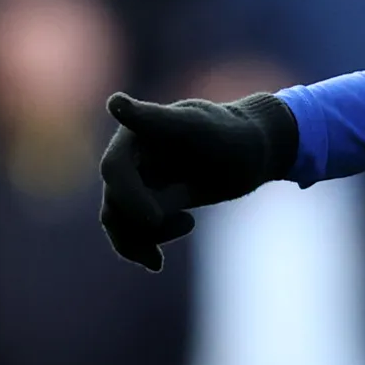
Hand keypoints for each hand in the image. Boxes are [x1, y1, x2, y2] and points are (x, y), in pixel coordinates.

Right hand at [98, 91, 296, 267]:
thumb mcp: (196, 126)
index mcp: (134, 135)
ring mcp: (136, 183)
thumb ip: (155, 120)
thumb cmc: (229, 133)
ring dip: (141, 239)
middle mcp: (129, 159)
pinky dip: (139, 249)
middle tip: (187, 222)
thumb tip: (113, 102)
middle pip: (115, 201)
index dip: (129, 195)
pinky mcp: (147, 203)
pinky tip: (157, 263)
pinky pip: (129, 233)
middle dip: (144, 221)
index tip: (154, 218)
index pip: (114, 169)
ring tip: (187, 224)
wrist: (252, 151)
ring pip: (118, 221)